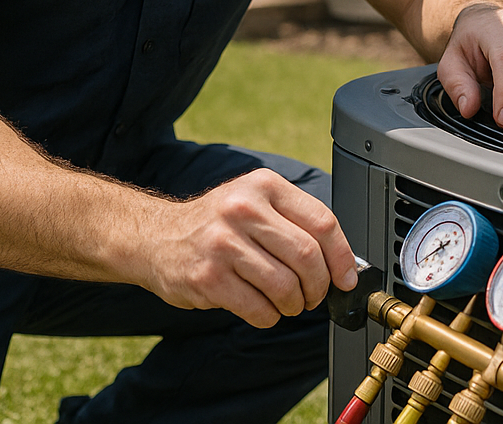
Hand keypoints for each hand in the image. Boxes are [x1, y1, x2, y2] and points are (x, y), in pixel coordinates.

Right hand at [141, 168, 357, 328]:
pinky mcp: (208, 277)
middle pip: (307, 256)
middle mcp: (243, 209)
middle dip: (318, 286)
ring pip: (285, 286)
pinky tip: (261, 307)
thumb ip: (295, 223)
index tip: (346, 278)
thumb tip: (342, 263)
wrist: (156, 237)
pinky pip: (259, 308)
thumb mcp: (255, 203)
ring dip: (293, 305)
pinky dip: (269, 316)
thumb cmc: (215, 225)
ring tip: (286, 303)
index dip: (341, 256)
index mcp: (264, 186)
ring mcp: (223, 243)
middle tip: (312, 295)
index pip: (321, 221)